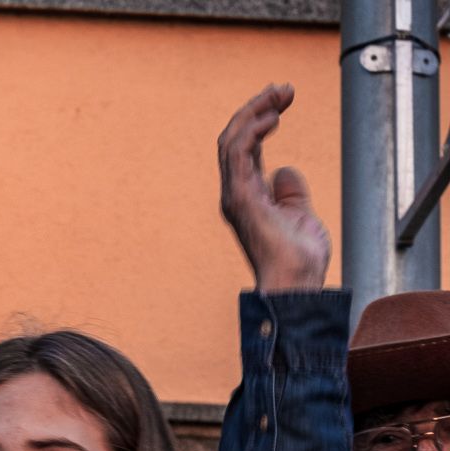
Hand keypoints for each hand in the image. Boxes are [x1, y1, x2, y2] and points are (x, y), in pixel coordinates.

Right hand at [218, 84, 330, 291]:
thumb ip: (291, 191)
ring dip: (253, 112)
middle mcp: (235, 193)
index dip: (261, 118)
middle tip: (282, 88)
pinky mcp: (241, 198)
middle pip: (233, 138)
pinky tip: (272, 118)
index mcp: (247, 195)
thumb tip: (285, 169)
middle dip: (255, 108)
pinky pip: (236, 155)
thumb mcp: (300, 214)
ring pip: (230, 141)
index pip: (245, 147)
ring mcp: (235, 196)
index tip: (284, 99)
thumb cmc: (299, 258)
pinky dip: (251, 131)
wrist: (297, 282)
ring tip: (279, 95)